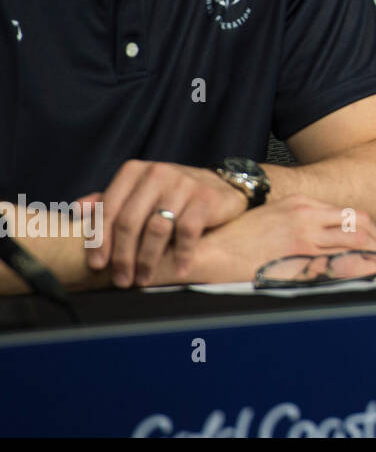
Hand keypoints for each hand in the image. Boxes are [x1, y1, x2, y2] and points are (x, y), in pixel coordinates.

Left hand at [84, 160, 248, 287]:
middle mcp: (157, 173)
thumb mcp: (139, 192)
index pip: (109, 208)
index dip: (99, 240)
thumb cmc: (172, 194)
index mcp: (135, 171)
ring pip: (156, 228)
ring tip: (143, 279)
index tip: (97, 265)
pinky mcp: (206, 198)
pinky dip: (181, 254)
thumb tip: (78, 211)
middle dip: (122, 256)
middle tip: (121, 280)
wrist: (221, 185)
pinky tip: (179, 270)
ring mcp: (183, 184)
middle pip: (129, 221)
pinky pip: (187, 231)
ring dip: (147, 259)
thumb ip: (110, 200)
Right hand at [177, 194, 375, 284]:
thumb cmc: (233, 239)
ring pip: (355, 246)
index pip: (350, 214)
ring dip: (375, 259)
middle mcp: (307, 217)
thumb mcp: (272, 218)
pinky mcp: (295, 261)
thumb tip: (321, 239)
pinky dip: (359, 273)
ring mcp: (303, 239)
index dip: (369, 231)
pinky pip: (338, 267)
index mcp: (301, 204)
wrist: (205, 251)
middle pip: (360, 227)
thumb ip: (298, 223)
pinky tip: (369, 281)